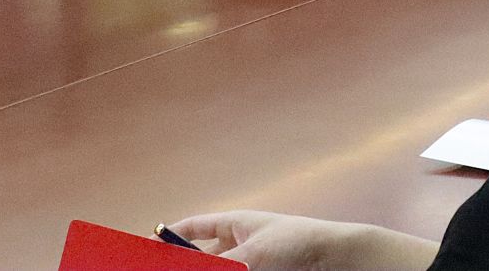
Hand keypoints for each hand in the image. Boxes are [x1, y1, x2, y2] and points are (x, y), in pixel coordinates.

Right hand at [169, 212, 390, 270]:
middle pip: (206, 253)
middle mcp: (244, 241)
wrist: (336, 256)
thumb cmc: (296, 242)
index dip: (176, 234)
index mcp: (239, 222)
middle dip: (188, 261)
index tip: (153, 243)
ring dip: (208, 268)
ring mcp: (253, 260)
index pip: (199, 226)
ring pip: (221, 266)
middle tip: (167, 268)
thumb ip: (218, 264)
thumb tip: (190, 266)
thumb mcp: (251, 254)